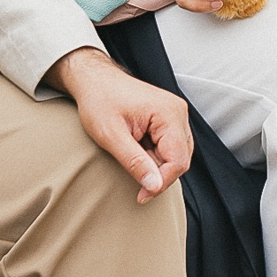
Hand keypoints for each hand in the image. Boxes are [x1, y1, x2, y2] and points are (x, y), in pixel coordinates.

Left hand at [49, 46, 192, 202]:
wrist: (94, 80)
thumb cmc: (99, 102)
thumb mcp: (111, 136)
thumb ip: (135, 162)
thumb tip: (155, 186)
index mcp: (169, 114)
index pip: (178, 160)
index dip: (162, 182)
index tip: (142, 196)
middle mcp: (178, 112)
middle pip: (181, 158)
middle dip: (158, 174)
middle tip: (134, 181)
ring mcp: (175, 114)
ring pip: (177, 154)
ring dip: (156, 164)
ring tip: (131, 156)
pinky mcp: (169, 118)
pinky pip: (170, 146)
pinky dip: (154, 155)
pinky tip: (137, 149)